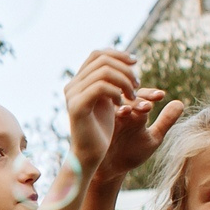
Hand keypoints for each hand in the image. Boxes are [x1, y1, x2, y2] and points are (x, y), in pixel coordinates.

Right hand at [61, 49, 140, 178]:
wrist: (90, 155)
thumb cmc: (102, 130)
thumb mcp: (110, 100)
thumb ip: (114, 81)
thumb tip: (127, 61)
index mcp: (78, 82)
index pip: (97, 54)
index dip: (118, 54)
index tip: (135, 63)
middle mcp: (72, 85)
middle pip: (102, 60)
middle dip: (125, 69)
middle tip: (137, 85)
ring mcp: (72, 95)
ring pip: (104, 72)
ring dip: (124, 81)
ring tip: (132, 96)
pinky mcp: (77, 106)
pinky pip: (101, 87)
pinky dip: (117, 92)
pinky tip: (121, 105)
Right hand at [94, 85, 183, 179]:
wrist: (110, 172)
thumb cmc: (131, 154)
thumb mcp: (153, 138)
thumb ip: (166, 121)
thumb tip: (181, 102)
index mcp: (132, 110)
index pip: (140, 94)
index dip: (150, 93)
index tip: (161, 96)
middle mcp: (118, 109)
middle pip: (127, 94)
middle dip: (140, 98)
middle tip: (149, 106)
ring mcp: (105, 115)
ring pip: (116, 100)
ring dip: (129, 102)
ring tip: (140, 109)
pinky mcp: (97, 122)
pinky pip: (103, 108)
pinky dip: (114, 108)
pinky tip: (122, 113)